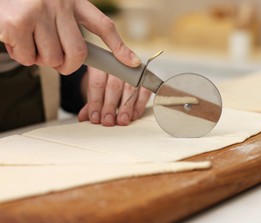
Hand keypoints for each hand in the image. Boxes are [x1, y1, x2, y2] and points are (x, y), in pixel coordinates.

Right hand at [0, 0, 139, 74]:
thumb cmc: (27, 2)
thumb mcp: (55, 6)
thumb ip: (70, 27)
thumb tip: (81, 60)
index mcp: (74, 1)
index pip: (104, 26)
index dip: (120, 47)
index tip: (133, 63)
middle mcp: (59, 4)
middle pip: (78, 54)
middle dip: (67, 65)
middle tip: (56, 60)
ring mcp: (39, 12)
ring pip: (53, 59)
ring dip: (41, 59)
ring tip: (30, 41)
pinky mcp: (18, 22)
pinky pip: (29, 58)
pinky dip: (23, 56)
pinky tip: (16, 39)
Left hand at [78, 67, 151, 125]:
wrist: (120, 66)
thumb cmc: (106, 79)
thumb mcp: (96, 86)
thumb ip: (91, 101)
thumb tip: (83, 118)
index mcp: (100, 62)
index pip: (97, 83)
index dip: (95, 102)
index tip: (95, 117)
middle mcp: (118, 63)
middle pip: (114, 86)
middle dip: (110, 106)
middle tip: (108, 121)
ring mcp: (133, 69)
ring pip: (130, 89)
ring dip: (126, 107)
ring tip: (122, 120)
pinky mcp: (146, 76)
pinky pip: (145, 91)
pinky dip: (139, 104)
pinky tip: (133, 115)